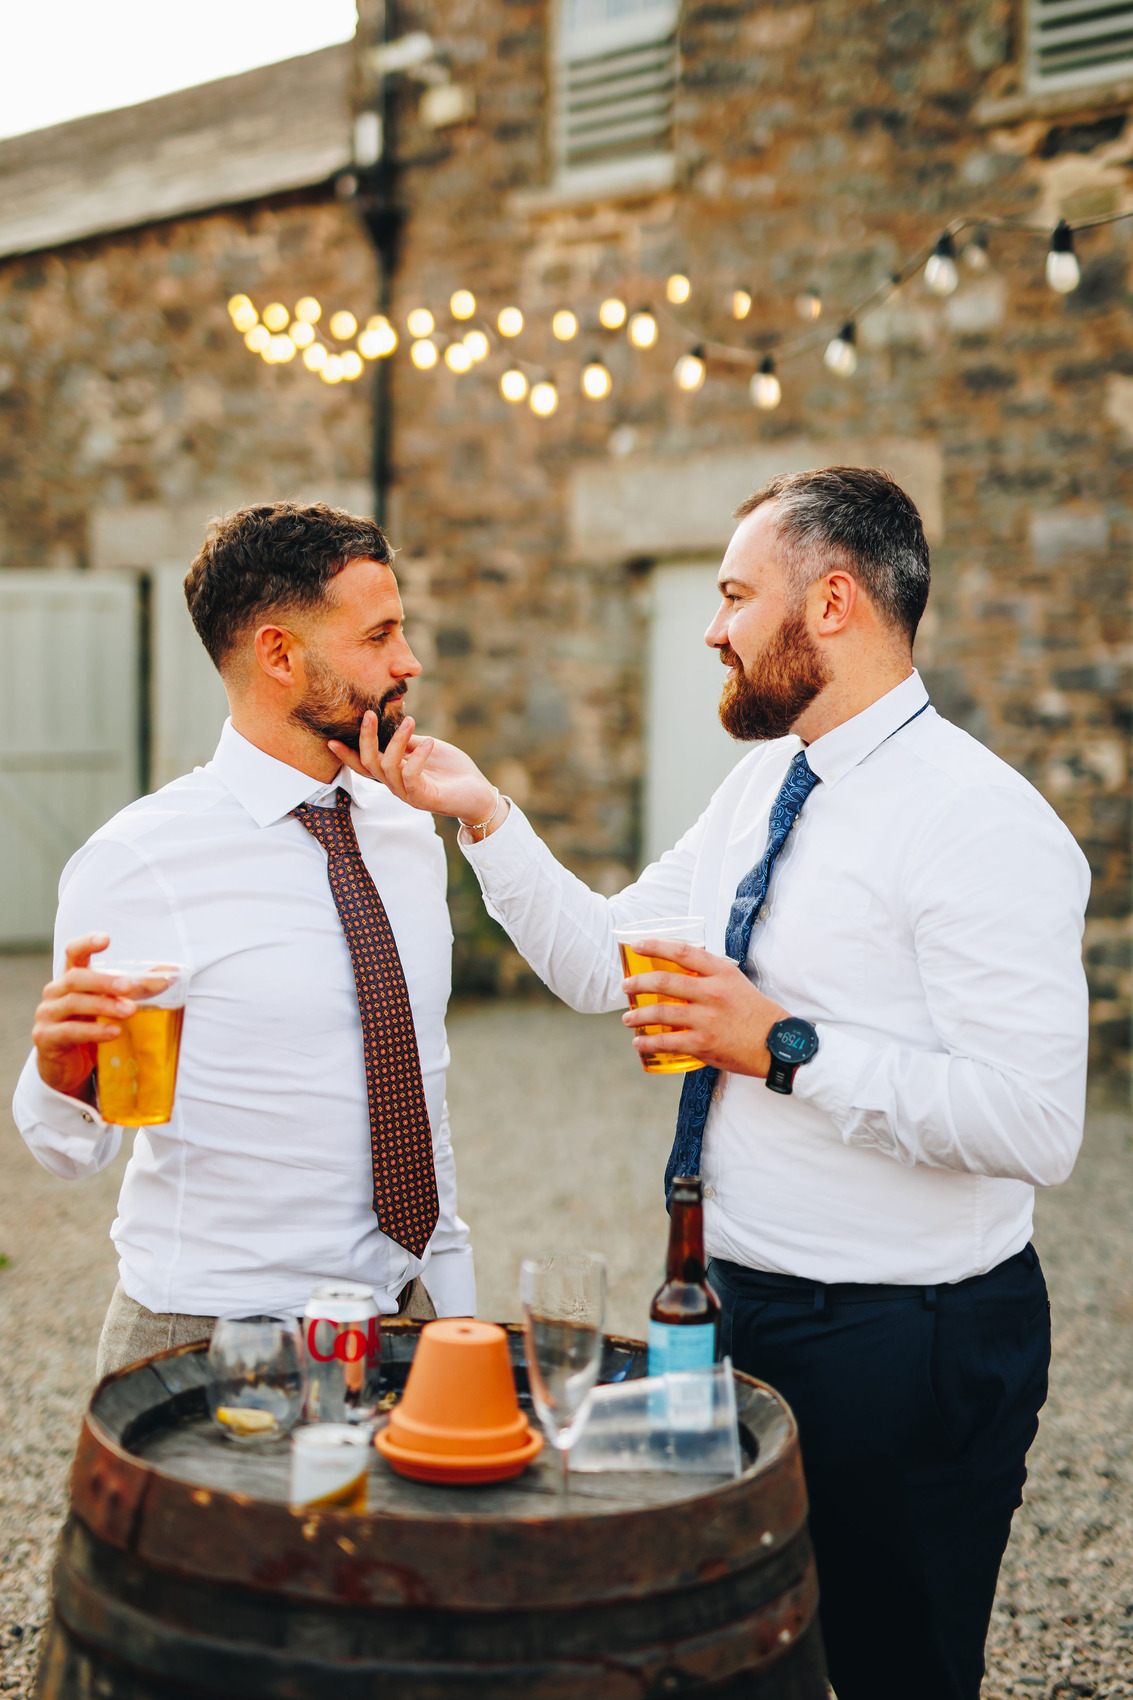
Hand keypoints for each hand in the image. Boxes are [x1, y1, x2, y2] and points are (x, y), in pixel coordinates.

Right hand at [32, 936, 164, 1102]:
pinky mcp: (46, 1038)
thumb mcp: (110, 1004)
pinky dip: (94, 1031)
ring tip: (129, 1011)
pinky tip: (113, 1032)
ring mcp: (47, 1015)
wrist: (69, 1067)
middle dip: (104, 980)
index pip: (73, 953)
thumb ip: (136, 989)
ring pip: (74, 1004)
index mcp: (71, 978)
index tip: (106, 938)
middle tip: (129, 986)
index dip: (87, 943)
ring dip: (104, 1006)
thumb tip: (169, 975)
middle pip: (76, 978)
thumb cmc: (90, 1027)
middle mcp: (55, 992)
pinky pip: (69, 1031)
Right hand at [329, 712, 506, 831]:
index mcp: (395, 774)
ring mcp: (409, 794)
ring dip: (396, 741)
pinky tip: (429, 743)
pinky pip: (411, 776)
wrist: (479, 794)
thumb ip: (409, 741)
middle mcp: (396, 786)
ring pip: (387, 768)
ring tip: (410, 721)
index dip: (347, 754)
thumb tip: (393, 723)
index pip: (364, 765)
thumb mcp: (427, 749)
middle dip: (366, 739)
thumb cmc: (454, 771)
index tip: (330, 740)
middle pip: (369, 764)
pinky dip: (417, 757)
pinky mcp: (424, 798)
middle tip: (368, 714)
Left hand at [620, 938, 787, 1077]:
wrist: (776, 1045)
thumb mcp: (737, 983)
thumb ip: (711, 975)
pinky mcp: (703, 1043)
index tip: (637, 945)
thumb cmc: (756, 1013)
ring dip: (638, 1015)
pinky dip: (649, 1042)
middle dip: (638, 983)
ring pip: (661, 1013)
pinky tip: (640, 1042)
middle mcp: (712, 993)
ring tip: (628, 1018)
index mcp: (722, 973)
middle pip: (664, 982)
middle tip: (626, 986)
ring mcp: (707, 1019)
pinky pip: (667, 1041)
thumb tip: (683, 970)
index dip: (656, 945)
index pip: (682, 952)